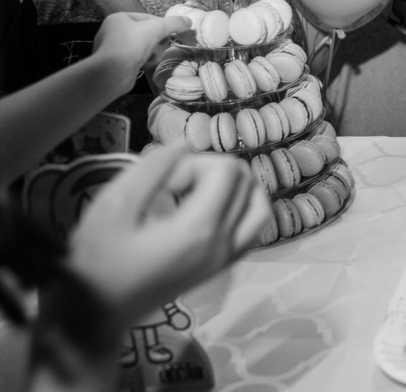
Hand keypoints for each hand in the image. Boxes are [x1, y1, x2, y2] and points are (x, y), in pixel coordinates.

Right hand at [68, 145, 269, 327]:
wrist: (96, 313)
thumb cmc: (98, 259)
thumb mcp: (114, 205)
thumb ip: (152, 169)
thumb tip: (186, 143)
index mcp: (200, 230)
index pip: (227, 171)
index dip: (194, 163)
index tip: (162, 182)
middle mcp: (224, 244)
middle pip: (246, 182)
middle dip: (212, 171)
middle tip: (173, 185)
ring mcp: (227, 259)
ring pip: (259, 206)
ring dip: (233, 188)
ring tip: (193, 193)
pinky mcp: (222, 267)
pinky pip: (253, 229)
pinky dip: (241, 209)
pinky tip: (208, 208)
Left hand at [92, 12, 190, 93]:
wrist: (112, 72)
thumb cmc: (132, 44)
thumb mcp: (157, 29)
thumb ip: (174, 23)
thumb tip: (188, 21)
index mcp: (118, 18)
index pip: (146, 17)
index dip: (162, 24)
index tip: (172, 32)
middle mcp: (111, 31)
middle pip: (141, 31)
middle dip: (155, 37)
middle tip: (165, 43)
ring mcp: (110, 47)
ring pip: (137, 45)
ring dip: (149, 49)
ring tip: (157, 54)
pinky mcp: (113, 63)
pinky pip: (131, 57)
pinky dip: (141, 59)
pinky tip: (147, 63)